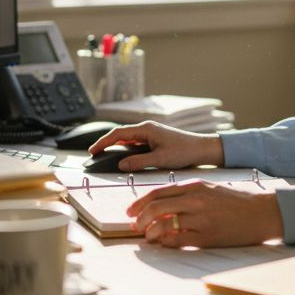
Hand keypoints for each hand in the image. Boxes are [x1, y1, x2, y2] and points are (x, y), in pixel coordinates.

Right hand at [85, 121, 222, 172]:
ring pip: (127, 140)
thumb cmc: (184, 151)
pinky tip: (122, 159)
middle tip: (93, 155)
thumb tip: (120, 165)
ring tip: (103, 157)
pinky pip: (135, 145)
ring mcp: (150, 134)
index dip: (103, 142)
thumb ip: (139, 162)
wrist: (201, 149)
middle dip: (105, 144)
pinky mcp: (154, 141)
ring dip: (115, 148)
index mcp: (146, 129)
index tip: (92, 151)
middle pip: (120, 135)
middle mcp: (146, 129)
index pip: (118, 134)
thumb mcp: (160, 159)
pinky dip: (126, 151)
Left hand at [127, 180, 283, 247]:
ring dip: (150, 233)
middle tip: (135, 226)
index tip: (130, 211)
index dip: (139, 203)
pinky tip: (164, 243)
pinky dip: (166, 242)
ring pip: (163, 225)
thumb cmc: (236, 202)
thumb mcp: (209, 189)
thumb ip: (186, 195)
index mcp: (194, 186)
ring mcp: (200, 219)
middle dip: (140, 219)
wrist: (261, 213)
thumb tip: (161, 205)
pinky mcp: (206, 237)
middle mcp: (195, 200)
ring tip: (148, 237)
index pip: (158, 193)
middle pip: (156, 208)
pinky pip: (177, 240)